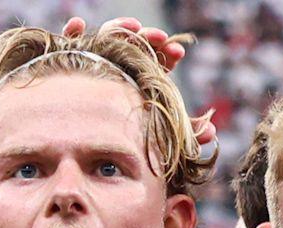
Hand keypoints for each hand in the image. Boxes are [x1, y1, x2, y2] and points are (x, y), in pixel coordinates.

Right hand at [59, 17, 213, 149]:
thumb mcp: (159, 134)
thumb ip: (185, 130)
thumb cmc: (126, 138)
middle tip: (160, 39)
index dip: (168, 53)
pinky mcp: (72, 63)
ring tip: (132, 27)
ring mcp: (97, 60)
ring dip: (120, 27)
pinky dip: (73, 31)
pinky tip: (77, 25)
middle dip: (149, 37)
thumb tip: (212, 132)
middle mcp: (120, 64)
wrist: (86, 147)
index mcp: (142, 76)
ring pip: (108, 36)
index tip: (179, 55)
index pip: (157, 57)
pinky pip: (71, 43)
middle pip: (136, 42)